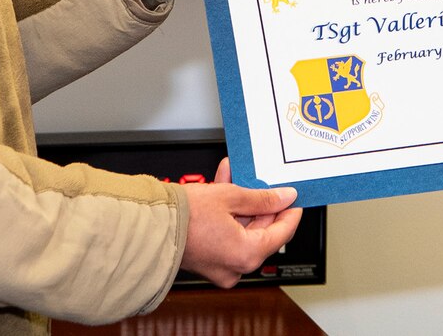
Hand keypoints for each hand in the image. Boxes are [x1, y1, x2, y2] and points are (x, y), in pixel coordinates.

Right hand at [179, 158, 302, 287]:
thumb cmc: (184, 217)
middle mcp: (235, 267)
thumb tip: (284, 197)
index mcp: (247, 255)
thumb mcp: (230, 197)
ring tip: (236, 175)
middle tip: (261, 180)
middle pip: (261, 231)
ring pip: (242, 229)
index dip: (290, 211)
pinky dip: (228, 213)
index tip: (294, 197)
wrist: (149, 226)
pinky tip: (224, 185)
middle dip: (260, 202)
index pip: (282, 233)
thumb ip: (261, 198)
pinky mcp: (208, 260)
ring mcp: (221, 266)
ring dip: (242, 202)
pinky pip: (227, 234)